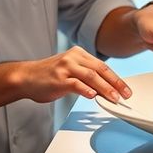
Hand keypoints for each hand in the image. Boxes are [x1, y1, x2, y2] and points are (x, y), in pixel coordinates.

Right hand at [17, 46, 131, 103]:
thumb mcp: (70, 70)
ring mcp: (65, 67)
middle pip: (100, 69)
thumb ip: (86, 76)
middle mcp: (73, 58)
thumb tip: (106, 89)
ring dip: (105, 88)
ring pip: (91, 76)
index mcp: (78, 54)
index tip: (126, 90)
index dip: (116, 78)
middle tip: (125, 95)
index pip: (103, 66)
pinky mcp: (58, 79)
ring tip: (114, 98)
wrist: (25, 77)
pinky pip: (75, 83)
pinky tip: (93, 96)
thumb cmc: (48, 75)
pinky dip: (85, 90)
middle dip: (115, 83)